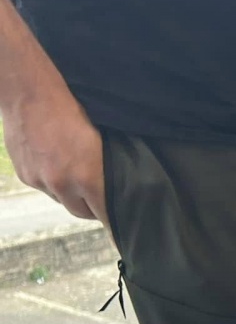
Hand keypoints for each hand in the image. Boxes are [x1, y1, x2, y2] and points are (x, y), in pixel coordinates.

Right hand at [3, 86, 105, 224]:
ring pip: (63, 201)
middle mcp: (63, 184)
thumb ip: (107, 169)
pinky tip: (58, 167)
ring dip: (72, 196)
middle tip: (102, 199)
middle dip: (94, 208)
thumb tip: (118, 187)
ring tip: (79, 178)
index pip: (105, 214)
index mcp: (89, 176)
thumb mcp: (99, 141)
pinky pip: (45, 189)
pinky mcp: (26, 176)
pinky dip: (53, 184)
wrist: (30, 95)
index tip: (120, 228)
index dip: (113, 222)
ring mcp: (42, 181)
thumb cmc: (73, 110)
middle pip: (83, 212)